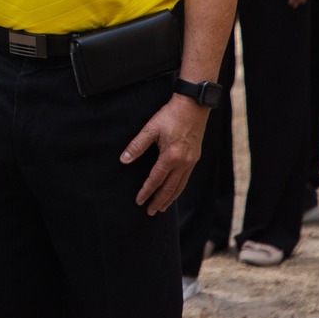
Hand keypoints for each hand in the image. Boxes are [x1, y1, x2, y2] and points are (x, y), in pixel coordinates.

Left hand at [120, 96, 207, 214]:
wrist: (193, 105)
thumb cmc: (170, 115)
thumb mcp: (150, 128)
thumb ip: (136, 146)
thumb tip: (123, 160)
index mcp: (171, 157)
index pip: (156, 180)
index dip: (146, 191)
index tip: (139, 201)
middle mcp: (183, 163)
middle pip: (169, 188)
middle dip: (159, 201)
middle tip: (150, 212)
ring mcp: (191, 161)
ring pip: (180, 186)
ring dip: (170, 198)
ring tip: (162, 207)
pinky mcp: (195, 157)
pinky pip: (186, 179)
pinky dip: (179, 188)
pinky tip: (174, 191)